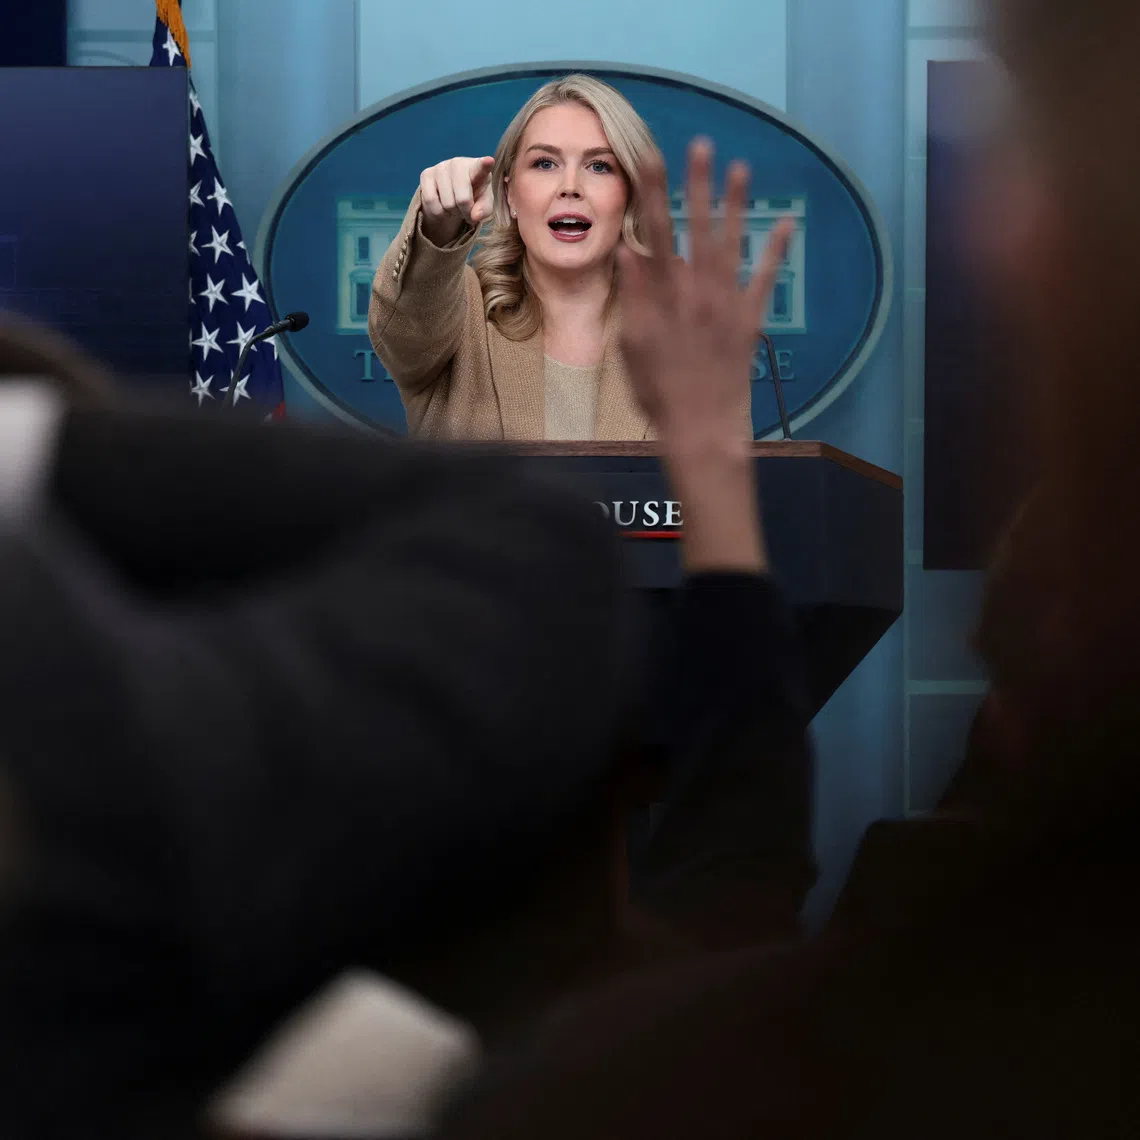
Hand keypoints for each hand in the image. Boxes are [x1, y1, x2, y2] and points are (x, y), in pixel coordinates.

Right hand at [419, 156, 495, 246]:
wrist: (452, 193)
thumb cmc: (473, 195)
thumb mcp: (483, 204)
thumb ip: (484, 209)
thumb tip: (474, 216)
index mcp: (478, 168)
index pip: (481, 167)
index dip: (484, 164)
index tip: (489, 161)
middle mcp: (458, 163)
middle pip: (462, 199)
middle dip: (465, 212)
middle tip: (465, 210)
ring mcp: (441, 167)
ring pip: (446, 203)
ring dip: (451, 212)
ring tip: (454, 206)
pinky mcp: (426, 174)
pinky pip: (431, 201)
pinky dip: (438, 212)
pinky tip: (442, 205)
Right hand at [617, 139, 794, 452]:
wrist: (700, 426)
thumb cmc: (658, 391)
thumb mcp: (632, 345)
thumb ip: (633, 297)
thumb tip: (629, 252)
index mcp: (662, 296)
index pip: (656, 232)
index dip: (654, 193)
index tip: (651, 157)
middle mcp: (696, 291)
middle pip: (695, 228)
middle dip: (696, 184)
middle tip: (701, 145)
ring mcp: (726, 303)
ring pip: (730, 243)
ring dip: (734, 204)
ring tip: (740, 167)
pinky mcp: (749, 319)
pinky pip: (765, 279)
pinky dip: (775, 250)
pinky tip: (786, 222)